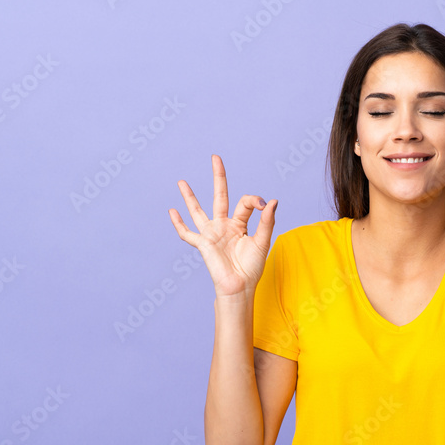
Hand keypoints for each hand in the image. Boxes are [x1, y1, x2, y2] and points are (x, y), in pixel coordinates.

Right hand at [168, 154, 277, 297]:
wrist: (240, 286)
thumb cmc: (252, 268)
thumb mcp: (263, 241)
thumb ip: (267, 221)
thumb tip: (272, 201)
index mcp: (240, 224)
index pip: (245, 203)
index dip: (255, 199)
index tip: (264, 205)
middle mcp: (224, 225)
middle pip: (220, 196)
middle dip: (218, 177)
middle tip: (215, 157)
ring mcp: (211, 233)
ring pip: (198, 210)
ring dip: (189, 196)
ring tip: (182, 182)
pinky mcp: (202, 244)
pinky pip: (187, 233)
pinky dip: (179, 223)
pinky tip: (171, 211)